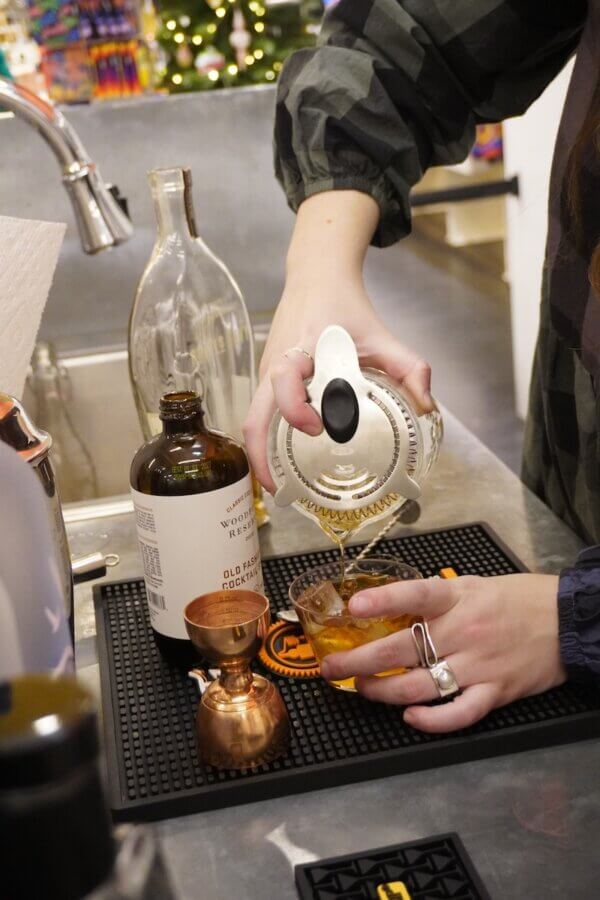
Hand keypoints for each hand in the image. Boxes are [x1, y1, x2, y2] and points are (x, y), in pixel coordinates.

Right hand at [243, 191, 431, 490]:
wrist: (317, 279)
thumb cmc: (345, 307)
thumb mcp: (382, 335)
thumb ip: (410, 366)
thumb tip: (427, 407)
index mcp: (298, 351)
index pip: (283, 381)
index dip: (295, 409)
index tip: (317, 428)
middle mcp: (274, 366)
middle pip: (252, 417)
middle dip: (262, 458)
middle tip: (283, 490)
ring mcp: (266, 374)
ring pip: (252, 420)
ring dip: (262, 455)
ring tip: (283, 487)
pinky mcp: (267, 380)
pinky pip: (260, 415)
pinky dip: (267, 441)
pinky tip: (286, 462)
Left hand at [319, 574, 565, 732]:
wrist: (567, 622)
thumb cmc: (516, 600)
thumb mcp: (473, 585)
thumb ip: (435, 598)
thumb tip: (392, 605)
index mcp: (458, 597)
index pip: (416, 595)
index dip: (383, 600)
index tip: (353, 607)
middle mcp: (465, 630)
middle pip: (403, 648)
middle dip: (360, 660)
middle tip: (333, 667)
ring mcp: (480, 664)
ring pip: (421, 685)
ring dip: (384, 691)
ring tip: (362, 688)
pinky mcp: (496, 692)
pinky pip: (459, 712)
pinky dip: (432, 720)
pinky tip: (410, 716)